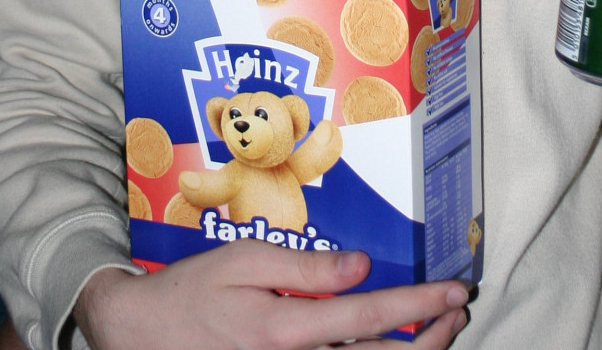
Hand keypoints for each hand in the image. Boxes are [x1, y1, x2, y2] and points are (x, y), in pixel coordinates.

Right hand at [75, 244, 468, 349]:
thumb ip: (305, 267)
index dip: (420, 305)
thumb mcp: (243, 261)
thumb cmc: (193, 292)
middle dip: (431, 338)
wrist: (144, 337)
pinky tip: (390, 345)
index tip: (454, 289)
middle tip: (457, 308)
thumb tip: (361, 265)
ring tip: (438, 328)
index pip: (372, 316)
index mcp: (289, 328)